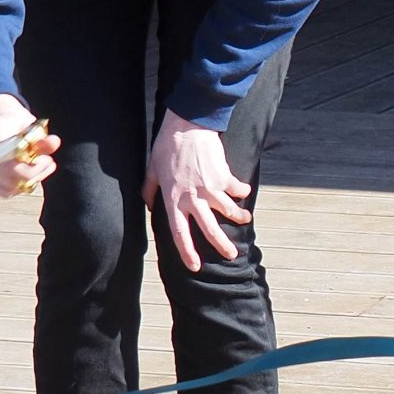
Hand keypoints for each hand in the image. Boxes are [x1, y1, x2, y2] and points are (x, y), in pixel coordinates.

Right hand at [0, 93, 57, 197]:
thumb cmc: (16, 124)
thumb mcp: (31, 125)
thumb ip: (42, 137)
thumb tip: (54, 143)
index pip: (12, 165)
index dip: (34, 169)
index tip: (48, 160)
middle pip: (10, 178)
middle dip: (35, 175)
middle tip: (48, 164)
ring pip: (7, 187)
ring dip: (28, 182)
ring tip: (40, 168)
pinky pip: (2, 190)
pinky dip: (17, 186)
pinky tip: (27, 174)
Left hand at [144, 109, 250, 274]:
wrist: (187, 126)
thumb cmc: (167, 147)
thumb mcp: (152, 170)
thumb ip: (149, 190)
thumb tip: (148, 205)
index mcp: (173, 200)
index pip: (179, 233)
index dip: (187, 252)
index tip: (195, 266)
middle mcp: (192, 198)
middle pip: (209, 229)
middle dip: (222, 244)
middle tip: (232, 255)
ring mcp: (209, 188)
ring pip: (228, 210)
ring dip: (238, 217)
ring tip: (244, 220)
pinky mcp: (223, 175)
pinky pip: (236, 188)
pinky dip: (241, 190)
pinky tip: (244, 191)